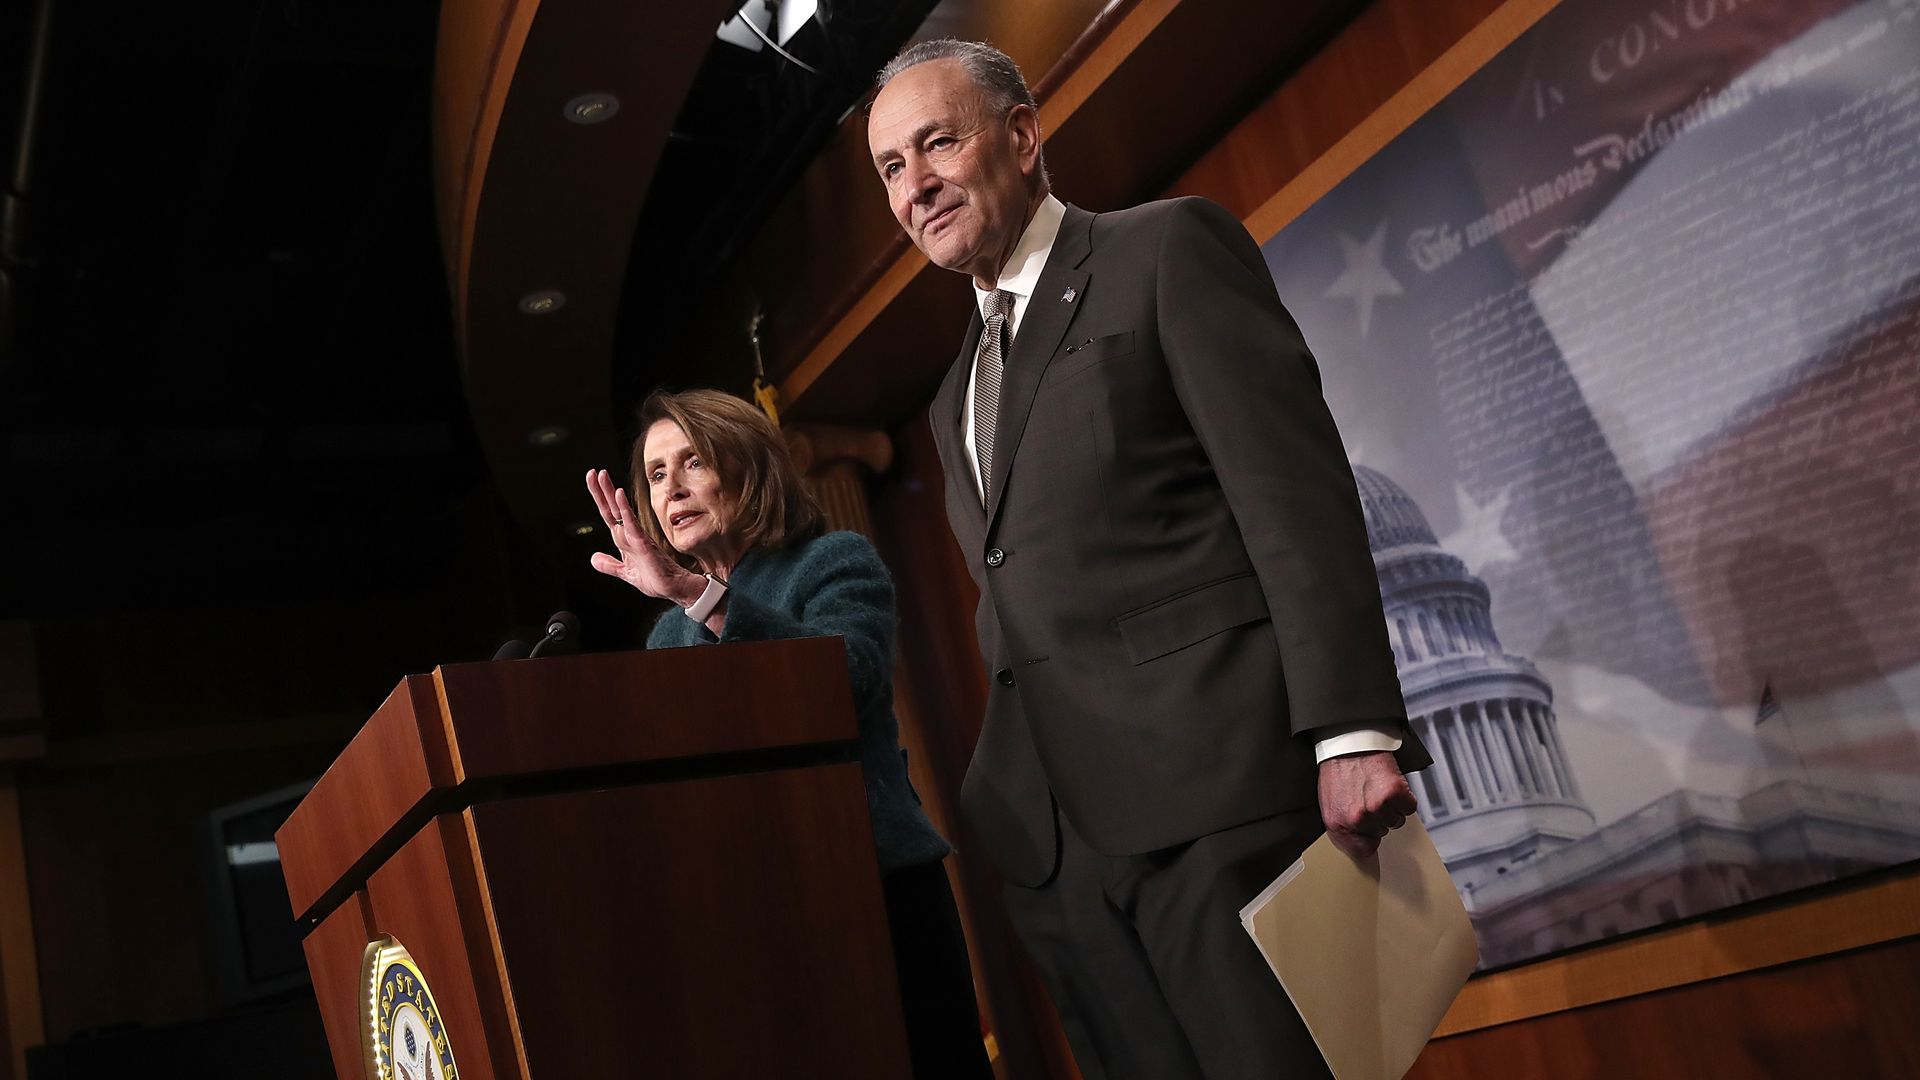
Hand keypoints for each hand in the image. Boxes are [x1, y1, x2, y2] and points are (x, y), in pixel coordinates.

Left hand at [584, 469, 705, 604]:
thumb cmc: (655, 578)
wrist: (673, 587)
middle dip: (602, 490)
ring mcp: (636, 536)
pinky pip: (631, 522)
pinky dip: (624, 508)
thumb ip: (609, 564)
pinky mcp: (643, 542)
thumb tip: (594, 558)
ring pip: (619, 511)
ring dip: (610, 493)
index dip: (600, 499)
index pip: (608, 515)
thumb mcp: (624, 572)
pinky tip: (618, 495)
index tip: (593, 482)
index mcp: (624, 539)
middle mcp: (629, 534)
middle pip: (611, 508)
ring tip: (602, 476)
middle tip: (593, 472)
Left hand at [1318, 750, 1417, 859]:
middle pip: (1382, 833)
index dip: (1370, 839)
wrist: (1348, 742)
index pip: (1363, 850)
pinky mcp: (1395, 794)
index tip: (1371, 833)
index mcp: (1338, 824)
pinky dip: (1404, 797)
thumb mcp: (1329, 803)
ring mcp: (1377, 807)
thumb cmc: (1337, 769)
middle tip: (1369, 797)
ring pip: (1397, 820)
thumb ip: (1344, 826)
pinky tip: (1390, 785)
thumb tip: (1359, 841)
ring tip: (1378, 789)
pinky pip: (1409, 807)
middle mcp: (1358, 819)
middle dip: (1378, 817)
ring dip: (1392, 807)